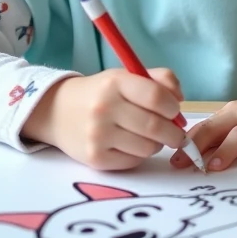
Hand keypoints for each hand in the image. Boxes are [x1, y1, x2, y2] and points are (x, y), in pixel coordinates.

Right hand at [21, 68, 187, 170]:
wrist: (57, 112)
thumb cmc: (100, 93)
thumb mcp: (125, 76)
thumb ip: (159, 80)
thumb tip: (180, 100)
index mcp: (114, 83)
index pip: (156, 96)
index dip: (173, 106)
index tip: (175, 110)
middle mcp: (104, 108)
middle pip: (155, 127)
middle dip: (174, 133)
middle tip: (176, 133)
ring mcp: (98, 135)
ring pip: (147, 147)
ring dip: (157, 144)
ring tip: (149, 136)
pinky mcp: (95, 159)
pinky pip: (133, 161)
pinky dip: (140, 155)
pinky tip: (132, 144)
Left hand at [171, 84, 236, 172]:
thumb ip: (227, 134)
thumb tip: (199, 156)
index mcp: (232, 113)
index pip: (204, 127)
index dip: (187, 143)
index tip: (172, 159)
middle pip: (216, 129)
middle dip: (197, 147)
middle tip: (182, 164)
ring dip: (226, 151)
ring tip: (214, 167)